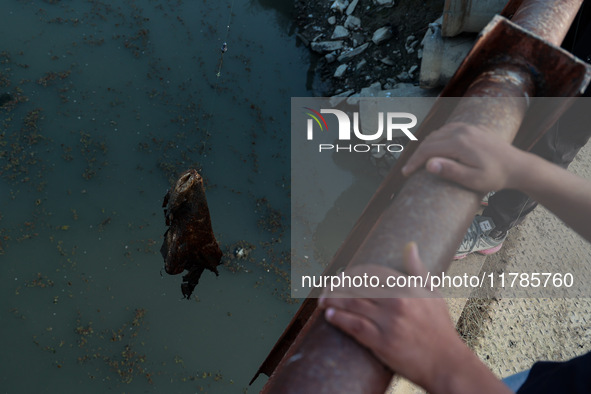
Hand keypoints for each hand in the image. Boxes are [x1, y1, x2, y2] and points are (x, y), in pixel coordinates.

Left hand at [318, 243, 462, 390]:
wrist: (446, 363)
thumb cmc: (439, 327)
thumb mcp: (432, 294)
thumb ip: (418, 269)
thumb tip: (410, 246)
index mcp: (406, 288)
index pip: (370, 272)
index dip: (351, 273)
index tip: (341, 277)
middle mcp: (396, 302)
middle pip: (356, 286)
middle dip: (337, 286)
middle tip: (327, 289)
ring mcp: (388, 322)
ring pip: (352, 304)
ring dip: (332, 301)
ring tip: (322, 301)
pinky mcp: (382, 342)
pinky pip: (354, 326)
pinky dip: (339, 319)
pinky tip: (330, 315)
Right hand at [401, 122, 527, 192]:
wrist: (517, 166)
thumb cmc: (496, 176)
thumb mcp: (473, 180)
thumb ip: (450, 171)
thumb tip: (428, 164)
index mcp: (459, 143)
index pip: (427, 149)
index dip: (414, 162)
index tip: (406, 173)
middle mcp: (461, 131)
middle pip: (430, 140)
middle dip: (417, 154)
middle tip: (410, 169)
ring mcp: (467, 127)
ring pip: (437, 133)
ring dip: (426, 146)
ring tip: (420, 161)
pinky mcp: (472, 128)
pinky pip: (447, 130)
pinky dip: (437, 139)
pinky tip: (436, 149)